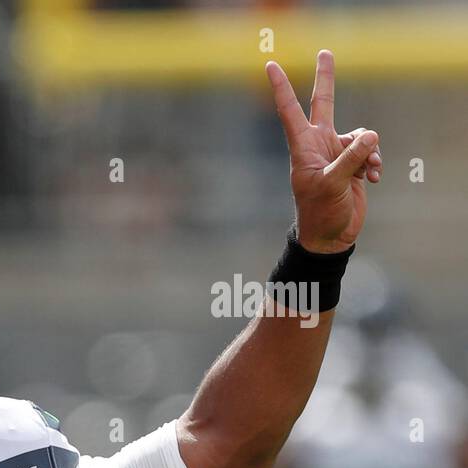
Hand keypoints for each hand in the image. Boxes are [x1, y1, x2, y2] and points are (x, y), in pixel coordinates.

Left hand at [266, 50, 380, 253]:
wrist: (330, 237)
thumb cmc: (320, 213)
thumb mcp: (333, 185)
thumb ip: (351, 159)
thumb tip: (370, 136)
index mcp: (303, 148)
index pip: (290, 111)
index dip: (281, 87)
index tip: (270, 65)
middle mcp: (318, 145)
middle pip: (324, 104)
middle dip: (326, 79)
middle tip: (325, 51)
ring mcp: (335, 153)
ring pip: (360, 134)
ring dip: (369, 151)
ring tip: (368, 173)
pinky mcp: (352, 164)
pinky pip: (370, 151)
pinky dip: (375, 163)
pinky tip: (373, 179)